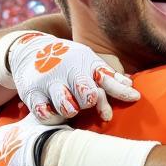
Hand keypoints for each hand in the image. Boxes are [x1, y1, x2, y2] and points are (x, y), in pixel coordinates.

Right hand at [5, 33, 138, 124]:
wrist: (30, 50)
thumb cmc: (68, 61)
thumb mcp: (88, 62)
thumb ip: (109, 76)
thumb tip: (131, 86)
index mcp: (85, 64)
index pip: (107, 79)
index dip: (121, 90)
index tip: (135, 98)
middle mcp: (68, 72)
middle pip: (87, 94)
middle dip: (90, 100)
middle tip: (87, 102)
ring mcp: (49, 82)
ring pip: (66, 106)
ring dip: (70, 110)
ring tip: (70, 108)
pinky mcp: (32, 92)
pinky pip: (44, 113)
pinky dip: (50, 116)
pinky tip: (52, 112)